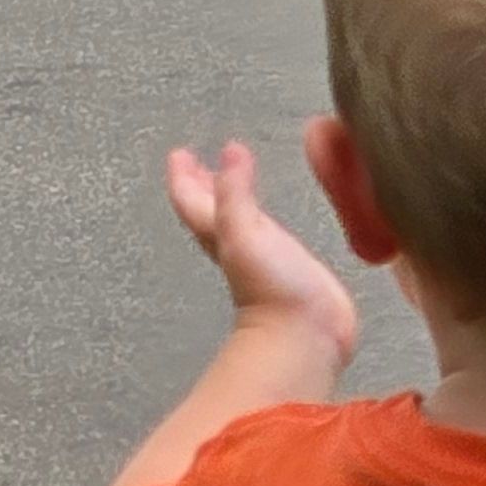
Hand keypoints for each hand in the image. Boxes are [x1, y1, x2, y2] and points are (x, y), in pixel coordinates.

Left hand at [165, 141, 357, 366]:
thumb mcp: (244, 230)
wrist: (306, 336)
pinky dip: (261, 217)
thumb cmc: (270, 286)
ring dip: (229, 198)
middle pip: (208, 209)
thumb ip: (235, 191)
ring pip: (235, 221)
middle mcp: (234, 244)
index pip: (190, 199)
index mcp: (218, 233)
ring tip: (231, 178)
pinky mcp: (288, 267)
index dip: (182, 175)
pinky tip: (270, 218)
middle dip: (201, 184)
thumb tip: (230, 150)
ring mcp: (260, 257)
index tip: (179, 152)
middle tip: (196, 162)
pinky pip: (266, 234)